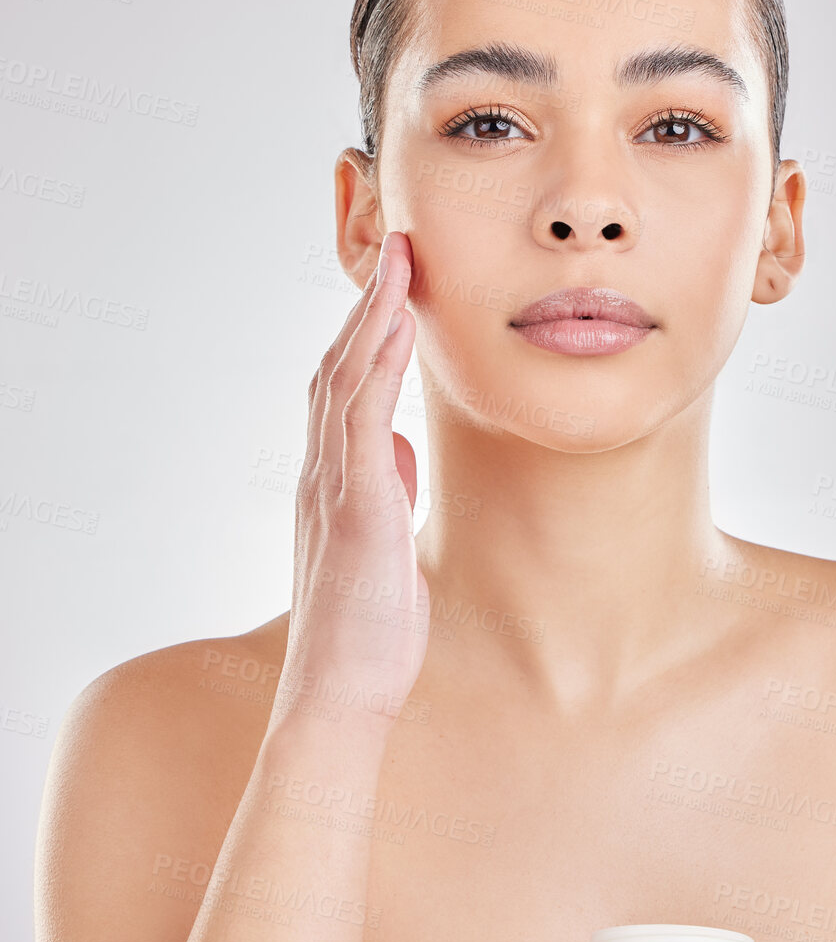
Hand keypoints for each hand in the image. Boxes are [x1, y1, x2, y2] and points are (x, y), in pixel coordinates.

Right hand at [277, 231, 428, 726]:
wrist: (342, 691)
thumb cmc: (368, 628)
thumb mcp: (384, 543)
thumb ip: (387, 491)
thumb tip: (400, 449)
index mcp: (338, 481)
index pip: (347, 389)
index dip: (369, 335)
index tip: (395, 289)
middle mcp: (328, 473)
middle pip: (341, 369)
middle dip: (370, 307)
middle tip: (396, 250)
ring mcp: (336, 487)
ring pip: (346, 381)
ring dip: (373, 317)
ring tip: (399, 263)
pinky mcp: (355, 507)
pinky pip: (361, 419)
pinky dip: (375, 365)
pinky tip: (396, 327)